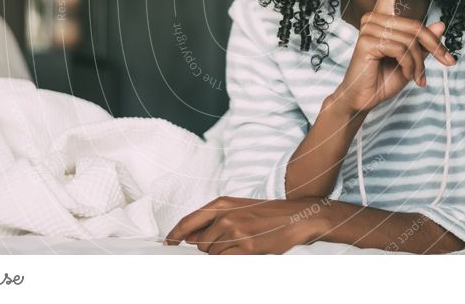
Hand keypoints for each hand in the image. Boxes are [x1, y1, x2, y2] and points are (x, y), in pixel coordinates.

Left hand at [163, 196, 327, 254]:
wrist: (297, 217)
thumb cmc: (266, 213)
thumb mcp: (238, 208)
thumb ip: (213, 220)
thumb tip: (190, 237)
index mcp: (222, 204)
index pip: (188, 221)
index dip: (174, 235)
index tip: (167, 244)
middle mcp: (226, 217)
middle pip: (200, 243)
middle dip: (208, 247)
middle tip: (230, 241)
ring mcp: (236, 232)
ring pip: (213, 254)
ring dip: (222, 254)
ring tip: (243, 243)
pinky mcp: (247, 248)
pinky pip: (226, 260)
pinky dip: (231, 259)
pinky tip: (245, 251)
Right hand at [333, 0, 455, 112]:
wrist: (363, 99)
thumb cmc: (383, 78)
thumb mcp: (412, 60)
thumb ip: (424, 42)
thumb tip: (441, 24)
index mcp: (383, 17)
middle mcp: (374, 18)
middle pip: (416, 26)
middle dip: (434, 48)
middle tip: (445, 64)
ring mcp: (369, 28)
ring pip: (411, 40)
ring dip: (420, 63)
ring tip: (417, 77)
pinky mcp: (367, 41)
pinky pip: (402, 49)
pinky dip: (411, 66)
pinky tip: (408, 76)